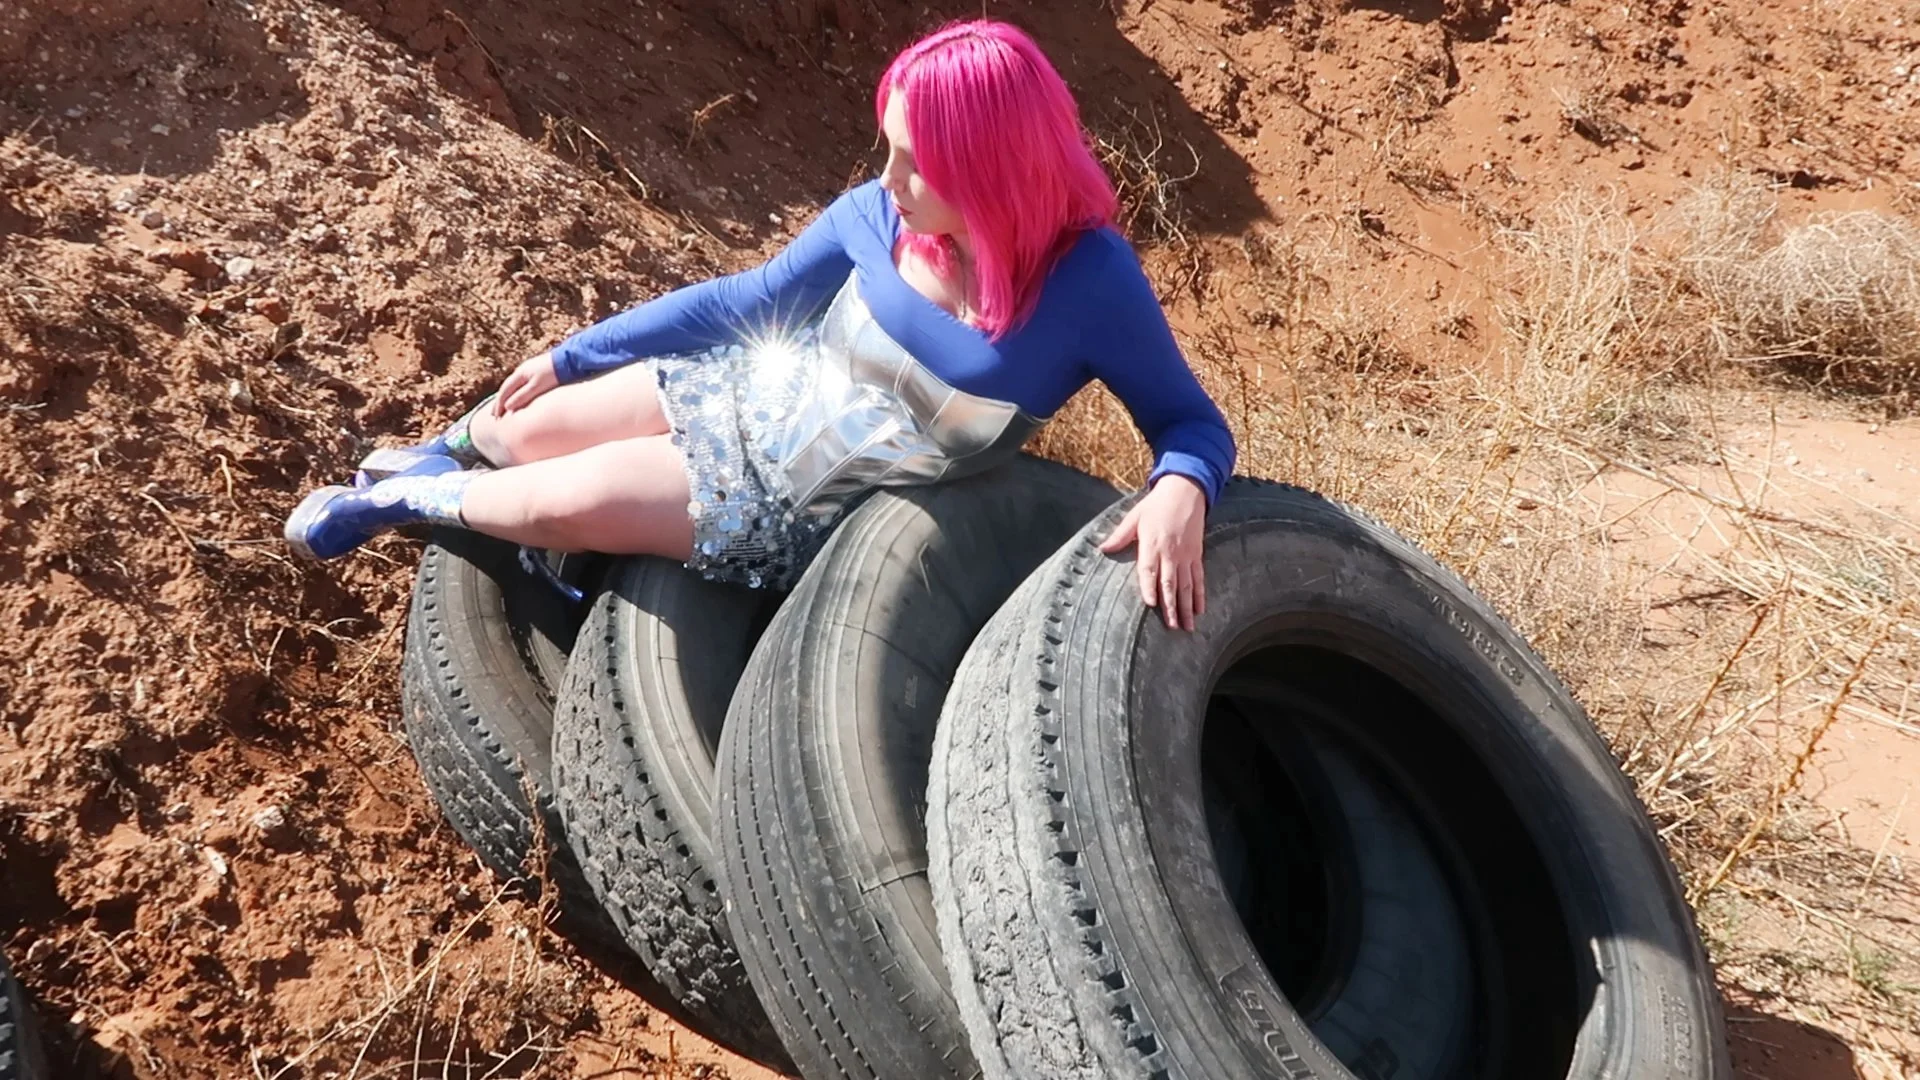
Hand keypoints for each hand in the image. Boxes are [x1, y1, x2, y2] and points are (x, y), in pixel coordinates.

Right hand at [494, 351, 558, 415]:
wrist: (569, 360)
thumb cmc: (553, 374)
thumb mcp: (537, 387)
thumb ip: (522, 396)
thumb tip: (507, 406)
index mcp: (520, 374)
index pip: (504, 391)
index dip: (499, 404)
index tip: (496, 417)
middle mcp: (522, 370)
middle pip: (506, 388)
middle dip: (499, 402)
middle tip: (494, 414)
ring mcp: (529, 369)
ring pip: (513, 386)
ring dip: (507, 397)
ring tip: (503, 408)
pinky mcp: (537, 371)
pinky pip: (521, 384)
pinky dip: (515, 392)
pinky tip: (518, 397)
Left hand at [1098, 474, 1207, 631]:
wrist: (1185, 491)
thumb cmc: (1156, 505)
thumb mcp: (1135, 517)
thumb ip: (1120, 535)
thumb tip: (1102, 548)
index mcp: (1152, 545)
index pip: (1149, 570)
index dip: (1150, 587)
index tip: (1151, 604)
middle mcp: (1171, 553)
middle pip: (1170, 583)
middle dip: (1172, 606)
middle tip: (1172, 627)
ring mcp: (1185, 555)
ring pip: (1187, 585)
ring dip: (1187, 607)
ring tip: (1187, 627)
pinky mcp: (1196, 555)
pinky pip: (1199, 578)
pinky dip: (1200, 594)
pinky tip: (1200, 610)